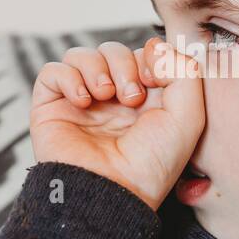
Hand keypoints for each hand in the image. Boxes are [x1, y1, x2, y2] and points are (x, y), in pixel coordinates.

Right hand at [29, 37, 204, 211]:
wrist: (112, 193)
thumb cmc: (151, 164)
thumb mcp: (188, 117)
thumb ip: (184, 71)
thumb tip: (152, 45)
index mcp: (144, 101)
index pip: (142, 55)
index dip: (150, 58)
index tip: (155, 80)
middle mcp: (111, 100)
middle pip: (112, 50)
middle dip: (123, 64)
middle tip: (131, 98)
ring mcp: (80, 104)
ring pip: (82, 55)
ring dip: (96, 68)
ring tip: (105, 96)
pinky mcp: (51, 108)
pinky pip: (52, 71)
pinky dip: (68, 77)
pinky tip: (83, 100)